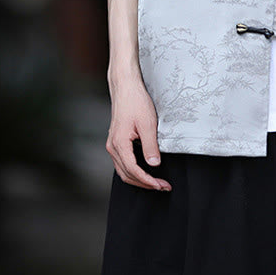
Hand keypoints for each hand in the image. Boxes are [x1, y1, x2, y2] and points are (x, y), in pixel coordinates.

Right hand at [106, 74, 171, 190]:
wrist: (125, 88)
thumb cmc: (135, 102)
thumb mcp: (148, 123)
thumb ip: (150, 145)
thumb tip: (154, 164)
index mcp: (119, 144)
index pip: (133, 170)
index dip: (148, 181)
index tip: (161, 185)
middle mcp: (113, 147)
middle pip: (127, 175)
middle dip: (145, 183)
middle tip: (163, 186)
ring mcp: (113, 145)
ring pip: (124, 171)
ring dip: (140, 179)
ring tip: (156, 182)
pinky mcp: (116, 142)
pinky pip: (123, 163)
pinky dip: (134, 171)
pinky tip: (146, 171)